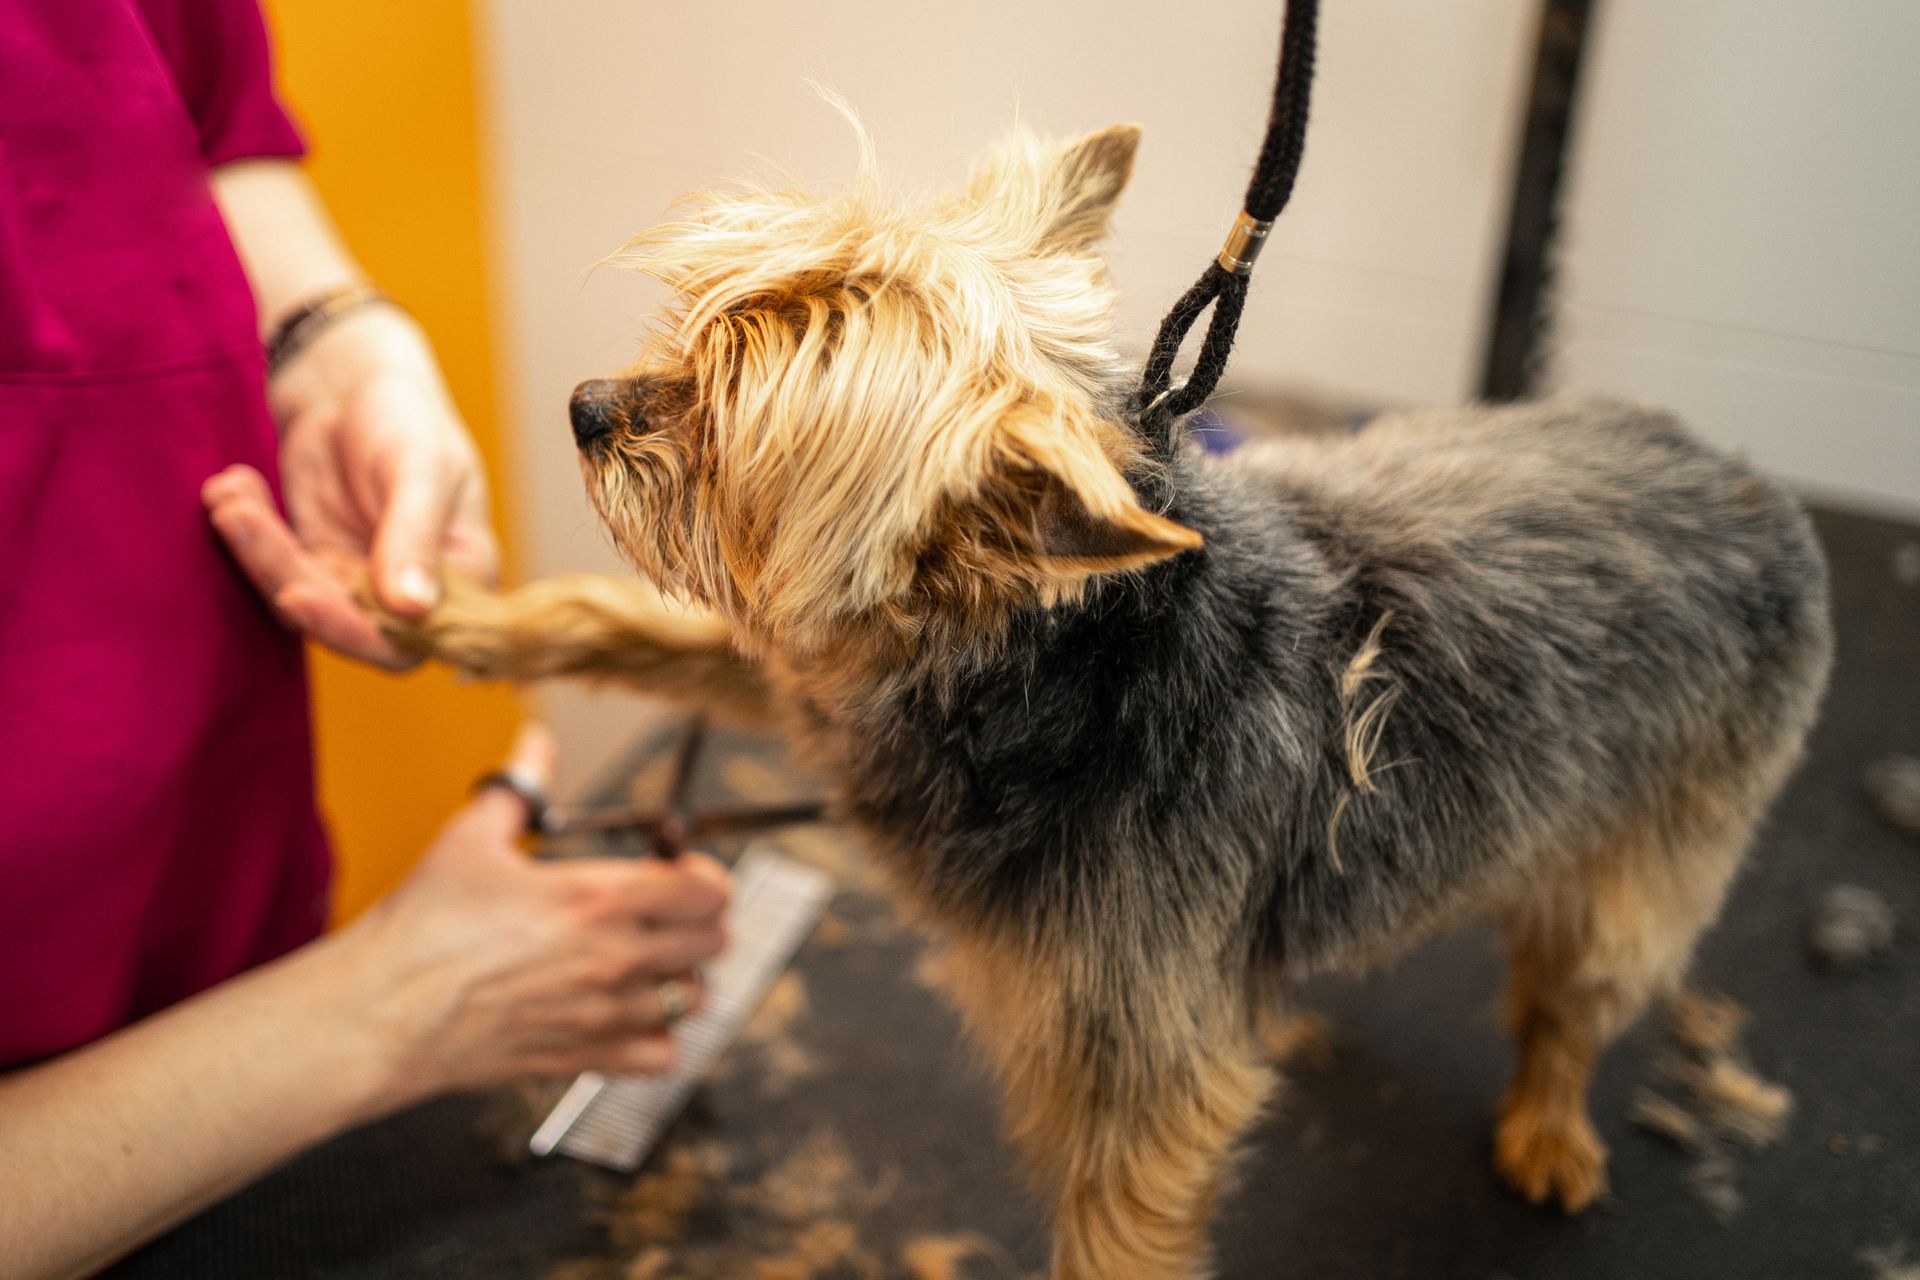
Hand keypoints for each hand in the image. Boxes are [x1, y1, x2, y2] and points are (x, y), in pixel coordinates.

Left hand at [205, 303, 496, 665]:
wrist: (355, 381)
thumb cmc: (407, 416)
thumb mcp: (420, 467)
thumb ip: (414, 536)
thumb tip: (414, 609)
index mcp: (463, 576)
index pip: (418, 636)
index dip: (361, 632)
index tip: (301, 595)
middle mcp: (411, 593)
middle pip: (349, 626)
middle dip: (289, 581)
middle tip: (245, 528)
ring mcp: (359, 581)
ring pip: (301, 597)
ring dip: (258, 550)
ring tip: (231, 496)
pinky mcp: (312, 562)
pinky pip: (271, 567)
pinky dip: (244, 532)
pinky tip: (231, 487)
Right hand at [333, 726, 731, 1100]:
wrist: (384, 1012)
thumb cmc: (421, 930)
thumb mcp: (470, 838)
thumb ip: (518, 787)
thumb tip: (536, 744)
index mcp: (596, 898)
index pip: (707, 889)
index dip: (702, 874)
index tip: (679, 869)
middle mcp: (614, 958)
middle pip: (715, 941)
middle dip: (699, 921)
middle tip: (668, 912)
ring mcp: (605, 1013)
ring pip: (697, 998)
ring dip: (684, 977)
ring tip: (652, 962)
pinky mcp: (585, 1057)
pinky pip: (663, 1056)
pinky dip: (661, 1037)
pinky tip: (634, 1015)